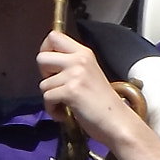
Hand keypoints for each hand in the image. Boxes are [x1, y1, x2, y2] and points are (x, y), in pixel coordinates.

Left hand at [39, 31, 142, 145]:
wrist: (117, 122)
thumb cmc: (104, 104)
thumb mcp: (89, 73)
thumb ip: (71, 64)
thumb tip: (47, 64)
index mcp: (84, 54)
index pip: (54, 36)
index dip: (45, 50)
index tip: (50, 66)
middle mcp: (79, 60)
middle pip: (42, 57)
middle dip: (44, 75)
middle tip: (57, 86)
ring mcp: (75, 75)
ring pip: (43, 83)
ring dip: (50, 97)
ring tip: (65, 104)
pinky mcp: (71, 91)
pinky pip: (47, 98)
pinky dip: (52, 110)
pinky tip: (64, 113)